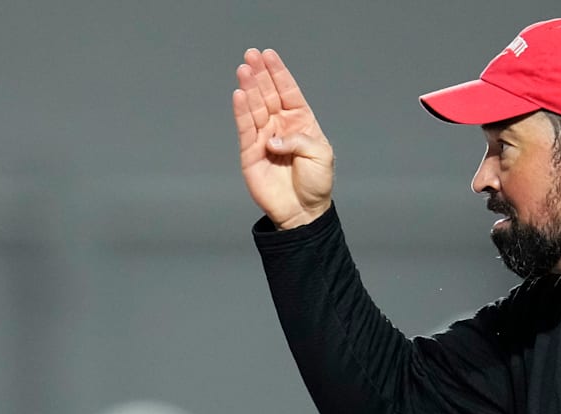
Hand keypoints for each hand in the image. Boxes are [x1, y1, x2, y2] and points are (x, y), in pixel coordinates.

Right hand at [233, 49, 333, 228]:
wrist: (303, 211)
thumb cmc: (316, 183)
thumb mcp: (320, 155)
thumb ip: (299, 140)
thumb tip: (273, 138)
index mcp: (301, 122)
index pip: (288, 92)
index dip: (278, 73)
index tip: (268, 55)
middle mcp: (281, 126)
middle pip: (268, 94)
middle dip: (260, 74)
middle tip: (250, 55)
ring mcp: (264, 138)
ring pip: (255, 108)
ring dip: (249, 88)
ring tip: (244, 70)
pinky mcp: (250, 152)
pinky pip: (245, 128)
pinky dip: (241, 112)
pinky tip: (239, 95)